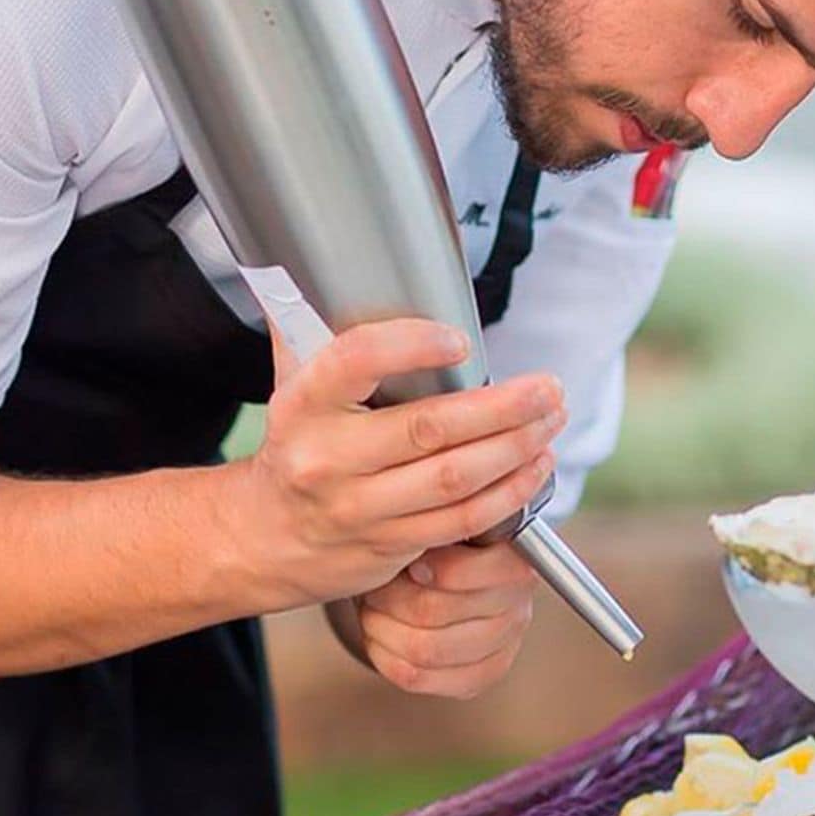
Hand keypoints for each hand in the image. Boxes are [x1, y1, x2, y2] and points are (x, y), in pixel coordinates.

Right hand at [224, 318, 566, 607]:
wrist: (265, 537)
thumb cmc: (296, 446)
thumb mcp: (291, 384)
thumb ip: (312, 329)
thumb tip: (319, 270)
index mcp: (302, 406)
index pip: (354, 363)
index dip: (411, 346)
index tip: (459, 339)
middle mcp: (327, 459)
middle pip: (428, 429)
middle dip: (501, 407)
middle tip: (545, 386)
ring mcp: (360, 508)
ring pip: (454, 478)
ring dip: (515, 447)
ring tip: (549, 418)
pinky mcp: (392, 545)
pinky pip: (462, 520)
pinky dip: (509, 492)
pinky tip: (535, 464)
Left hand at [345, 543, 538, 698]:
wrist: (446, 582)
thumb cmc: (442, 551)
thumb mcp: (443, 529)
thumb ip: (437, 524)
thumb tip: (414, 533)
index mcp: (514, 564)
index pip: (459, 575)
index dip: (422, 570)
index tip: (407, 562)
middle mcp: (516, 609)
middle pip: (433, 613)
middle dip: (390, 597)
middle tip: (379, 586)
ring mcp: (500, 648)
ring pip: (422, 649)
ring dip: (383, 627)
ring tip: (376, 609)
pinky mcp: (478, 677)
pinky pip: (417, 677)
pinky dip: (386, 656)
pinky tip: (384, 636)